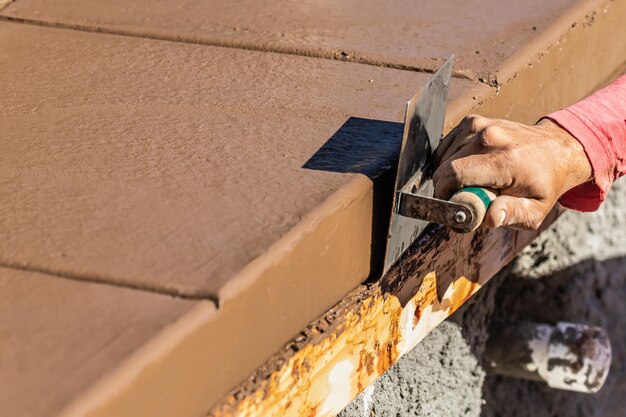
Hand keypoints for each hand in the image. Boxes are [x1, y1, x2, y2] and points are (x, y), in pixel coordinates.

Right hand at [433, 115, 591, 229]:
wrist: (556, 149)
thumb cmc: (544, 183)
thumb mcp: (535, 209)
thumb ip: (512, 214)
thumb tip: (489, 217)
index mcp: (505, 160)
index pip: (455, 174)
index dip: (444, 193)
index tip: (451, 205)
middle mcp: (490, 137)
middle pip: (445, 166)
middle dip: (446, 187)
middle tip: (462, 198)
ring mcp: (480, 126)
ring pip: (443, 156)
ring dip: (447, 174)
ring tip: (468, 183)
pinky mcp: (474, 122)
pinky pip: (446, 145)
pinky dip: (448, 159)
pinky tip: (464, 168)